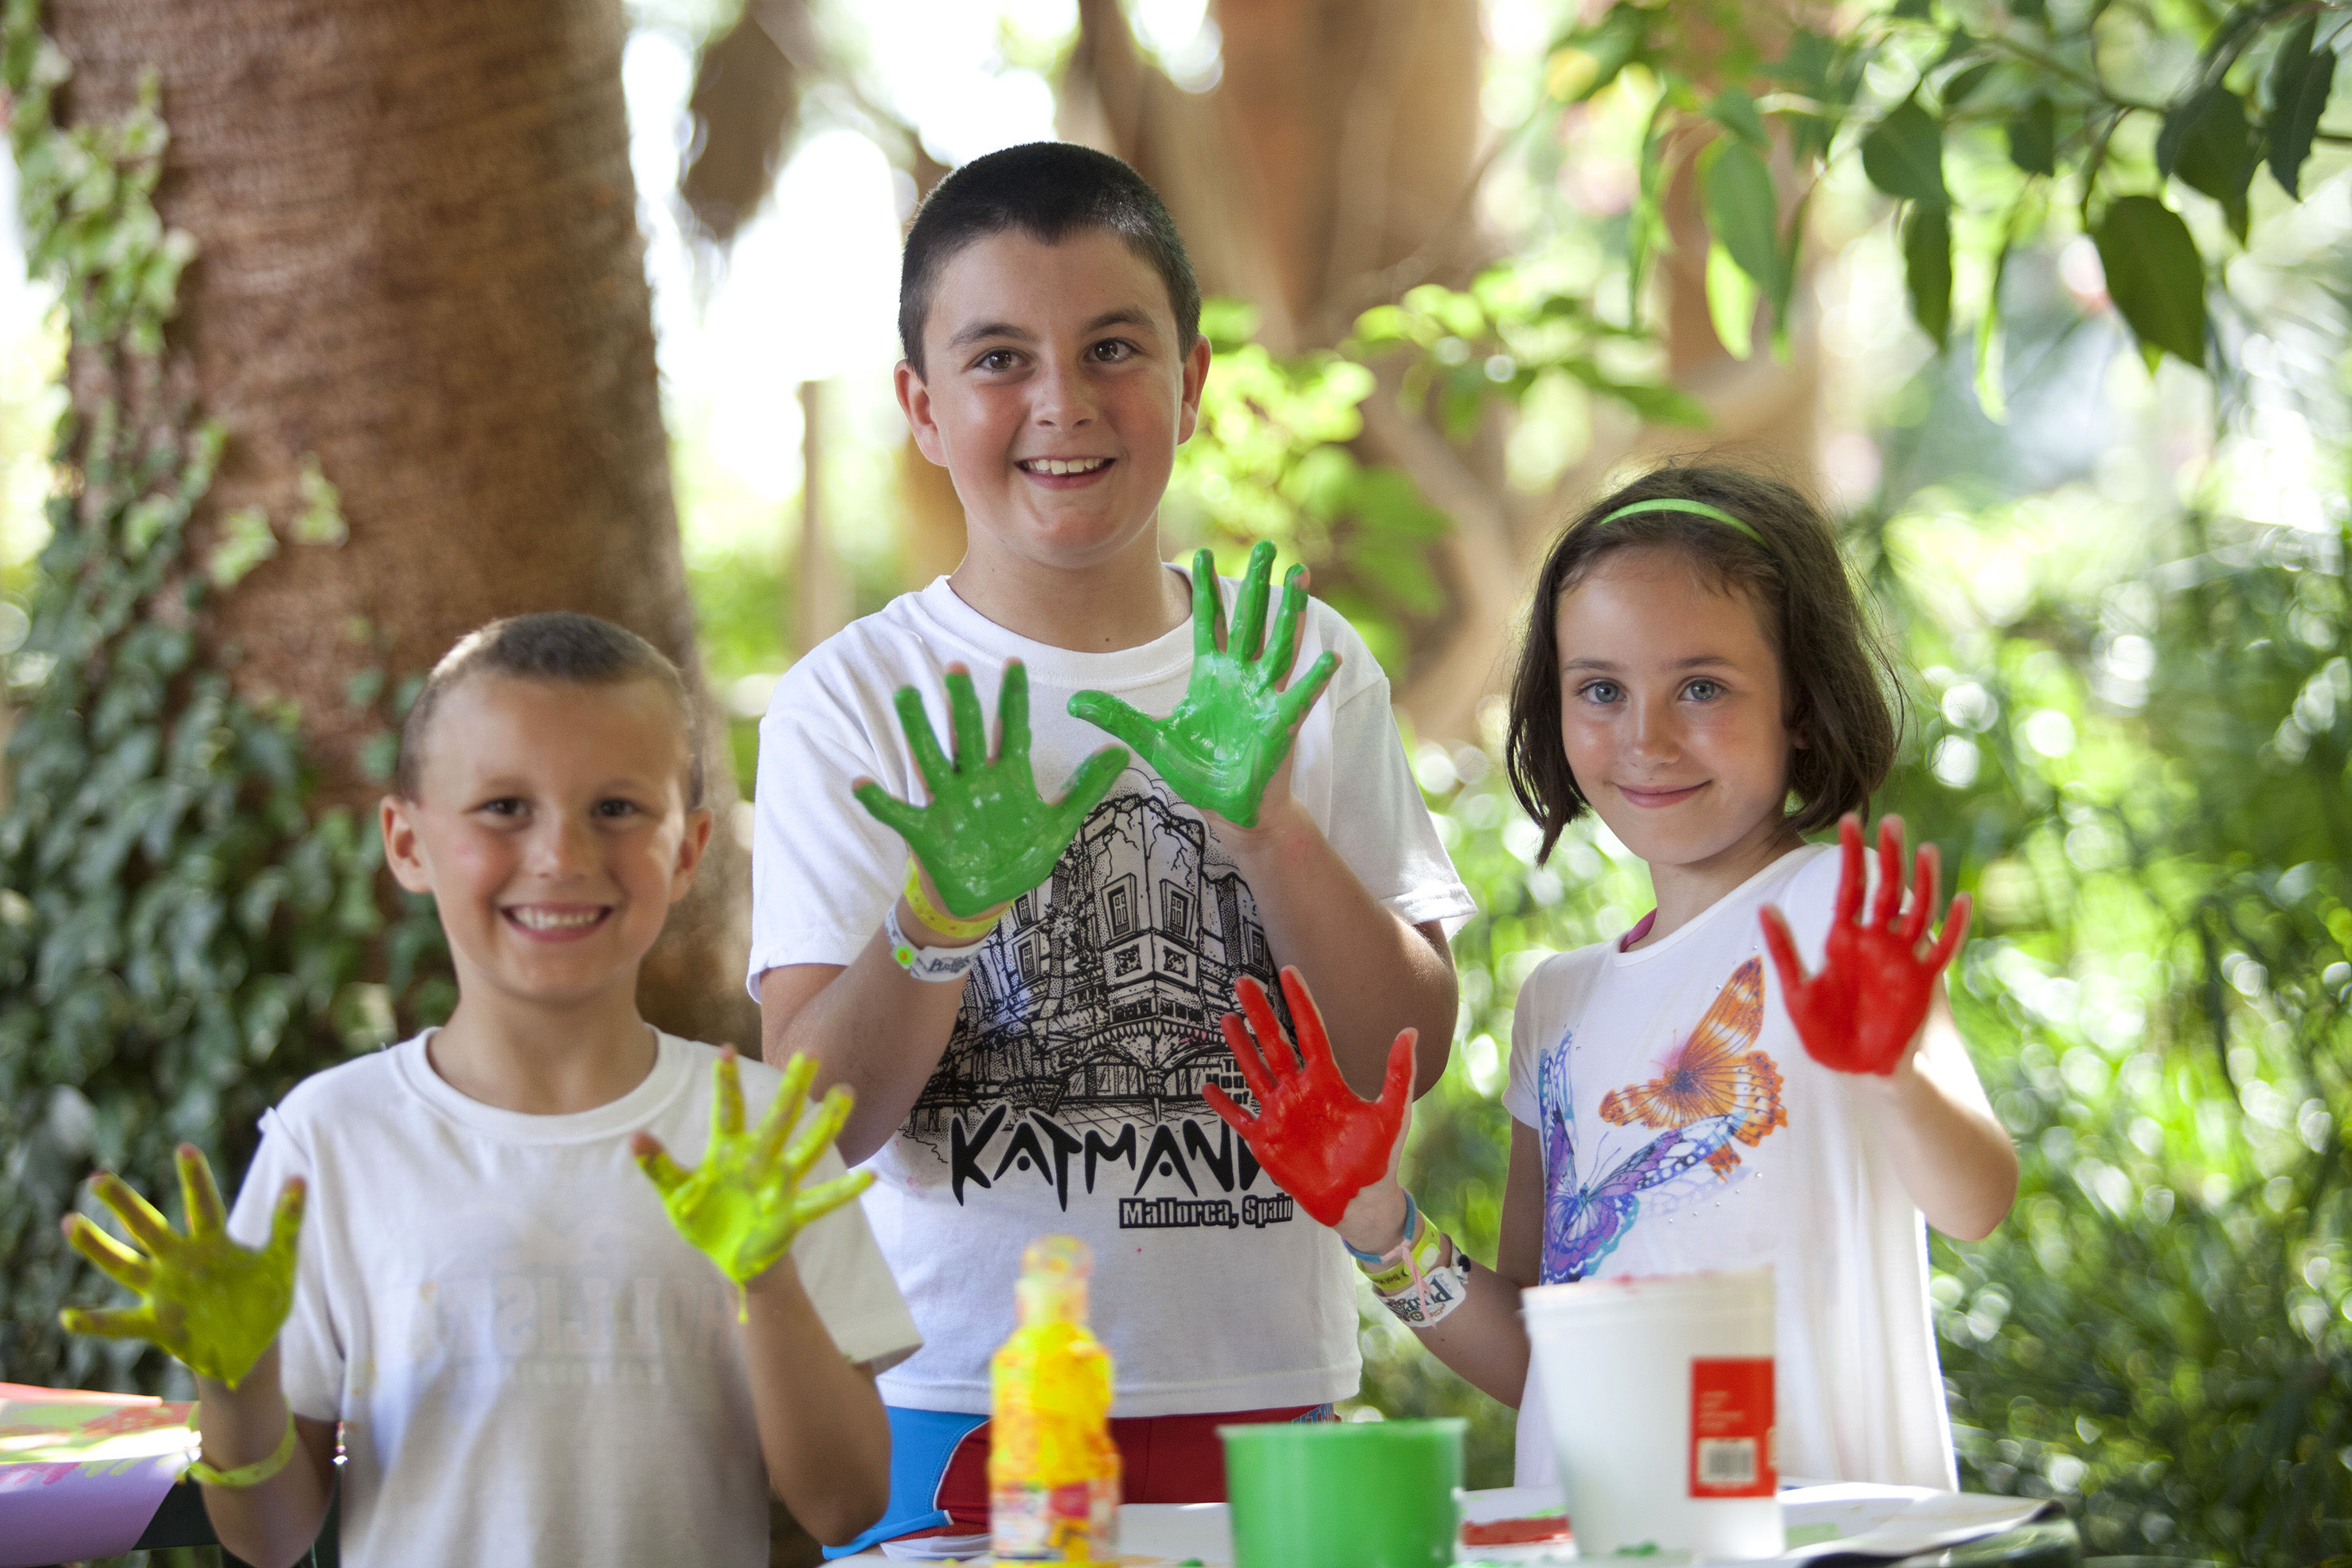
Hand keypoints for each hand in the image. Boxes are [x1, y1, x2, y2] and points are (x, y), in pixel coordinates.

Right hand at [58, 1144, 303, 1389]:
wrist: (251, 1347)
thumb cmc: (263, 1299)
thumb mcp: (280, 1263)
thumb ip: (287, 1224)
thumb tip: (301, 1178)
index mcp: (212, 1243)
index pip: (203, 1205)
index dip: (195, 1179)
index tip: (183, 1148)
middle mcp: (180, 1261)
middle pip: (148, 1228)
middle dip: (124, 1204)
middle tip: (96, 1178)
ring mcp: (164, 1291)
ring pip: (124, 1266)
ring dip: (98, 1247)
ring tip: (70, 1222)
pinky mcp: (157, 1325)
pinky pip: (121, 1323)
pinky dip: (96, 1323)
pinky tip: (68, 1318)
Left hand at [634, 1049, 873, 1287]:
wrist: (730, 1257)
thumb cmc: (705, 1217)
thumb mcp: (676, 1194)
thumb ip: (658, 1166)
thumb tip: (633, 1138)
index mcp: (728, 1151)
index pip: (728, 1110)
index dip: (727, 1082)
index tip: (726, 1048)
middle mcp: (759, 1159)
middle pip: (778, 1119)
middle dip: (792, 1088)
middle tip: (809, 1055)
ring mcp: (780, 1183)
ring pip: (807, 1147)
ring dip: (827, 1122)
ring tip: (844, 1093)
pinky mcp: (793, 1212)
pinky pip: (823, 1199)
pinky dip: (846, 1191)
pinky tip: (869, 1177)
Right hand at [854, 660, 1127, 919]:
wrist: (986, 898)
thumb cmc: (1019, 856)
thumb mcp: (1059, 825)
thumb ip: (1086, 789)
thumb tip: (1120, 751)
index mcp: (1008, 777)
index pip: (1012, 730)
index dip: (1013, 699)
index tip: (1015, 663)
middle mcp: (976, 781)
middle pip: (969, 735)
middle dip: (964, 704)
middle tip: (958, 668)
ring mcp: (948, 803)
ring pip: (931, 759)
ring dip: (919, 730)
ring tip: (906, 696)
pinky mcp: (925, 831)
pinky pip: (897, 813)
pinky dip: (877, 801)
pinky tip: (860, 783)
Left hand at [1068, 541, 1338, 828]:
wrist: (1227, 807)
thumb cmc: (1196, 772)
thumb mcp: (1150, 740)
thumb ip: (1116, 717)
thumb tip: (1072, 702)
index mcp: (1211, 675)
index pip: (1208, 622)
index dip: (1205, 589)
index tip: (1202, 552)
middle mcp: (1240, 677)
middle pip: (1248, 620)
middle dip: (1255, 583)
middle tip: (1265, 545)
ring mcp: (1263, 696)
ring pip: (1279, 644)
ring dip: (1291, 611)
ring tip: (1301, 574)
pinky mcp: (1280, 724)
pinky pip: (1300, 697)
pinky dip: (1315, 679)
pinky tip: (1329, 658)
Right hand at [1200, 967, 1414, 1227]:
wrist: (1361, 1201)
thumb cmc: (1379, 1158)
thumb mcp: (1392, 1112)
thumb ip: (1398, 1074)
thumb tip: (1411, 1031)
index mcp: (1327, 1081)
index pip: (1310, 1032)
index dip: (1299, 1002)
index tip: (1289, 972)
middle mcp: (1300, 1091)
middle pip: (1274, 1044)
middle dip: (1260, 1013)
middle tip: (1243, 982)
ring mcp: (1280, 1114)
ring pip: (1254, 1072)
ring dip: (1240, 1047)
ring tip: (1227, 1018)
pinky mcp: (1266, 1140)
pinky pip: (1239, 1118)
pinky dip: (1223, 1105)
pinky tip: (1208, 1087)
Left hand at [1760, 814, 1971, 1076]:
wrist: (1854, 1068)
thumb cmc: (1823, 1032)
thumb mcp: (1796, 991)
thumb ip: (1784, 950)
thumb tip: (1764, 907)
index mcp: (1842, 938)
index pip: (1848, 886)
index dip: (1850, 854)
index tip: (1849, 821)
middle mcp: (1874, 940)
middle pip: (1884, 889)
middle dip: (1889, 857)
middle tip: (1891, 821)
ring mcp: (1900, 958)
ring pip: (1917, 910)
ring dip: (1923, 881)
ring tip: (1927, 850)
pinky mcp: (1922, 981)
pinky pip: (1941, 949)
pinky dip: (1952, 927)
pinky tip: (1960, 900)